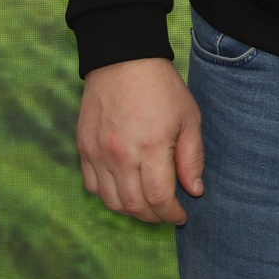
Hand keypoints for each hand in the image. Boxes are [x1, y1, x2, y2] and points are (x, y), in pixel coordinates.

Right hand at [77, 58, 203, 224]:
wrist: (123, 61)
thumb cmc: (162, 88)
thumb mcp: (189, 118)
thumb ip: (191, 157)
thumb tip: (195, 190)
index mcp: (150, 147)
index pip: (158, 197)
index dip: (171, 213)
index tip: (182, 215)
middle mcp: (119, 155)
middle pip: (133, 205)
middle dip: (154, 216)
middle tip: (167, 214)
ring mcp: (97, 154)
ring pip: (111, 201)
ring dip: (131, 210)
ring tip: (149, 206)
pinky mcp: (83, 149)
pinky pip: (93, 186)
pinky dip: (109, 196)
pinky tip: (126, 190)